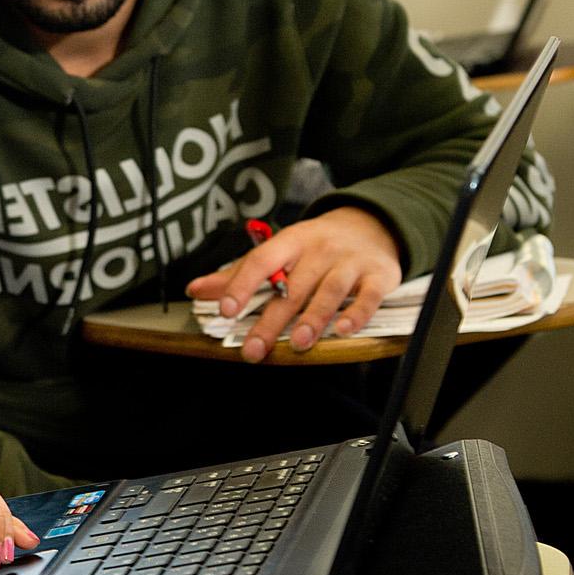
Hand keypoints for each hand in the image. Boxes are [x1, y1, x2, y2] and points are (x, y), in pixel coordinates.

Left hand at [185, 209, 404, 363]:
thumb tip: (196, 289)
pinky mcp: (378, 276)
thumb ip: (240, 273)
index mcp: (291, 242)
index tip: (227, 309)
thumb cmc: (316, 245)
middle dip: (271, 320)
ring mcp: (349, 262)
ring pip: (329, 291)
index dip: (243, 285)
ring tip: (297, 343)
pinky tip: (343, 330)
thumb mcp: (280, 251)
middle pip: (293, 286)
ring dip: (312, 318)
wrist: (372, 225)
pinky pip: (368, 296)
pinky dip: (356, 314)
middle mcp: (320, 250)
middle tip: (254, 349)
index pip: (262, 261)